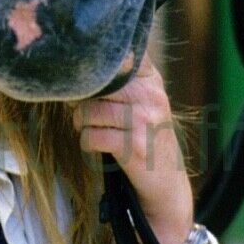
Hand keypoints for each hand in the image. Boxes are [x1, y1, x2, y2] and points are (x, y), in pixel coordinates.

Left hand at [72, 52, 193, 243]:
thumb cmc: (145, 141)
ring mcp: (144, 122)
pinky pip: (92, 136)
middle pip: (97, 83)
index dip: (97, 65)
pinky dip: (87, 142)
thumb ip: (120, 82)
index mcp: (152, 81)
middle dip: (81, 98)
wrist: (167, 188)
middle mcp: (151, 97)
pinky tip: (96, 147)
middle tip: (82, 111)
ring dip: (81, 123)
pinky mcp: (134, 148)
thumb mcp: (143, 105)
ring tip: (89, 129)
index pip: (121, 55)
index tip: (86, 76)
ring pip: (89, 110)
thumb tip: (76, 65)